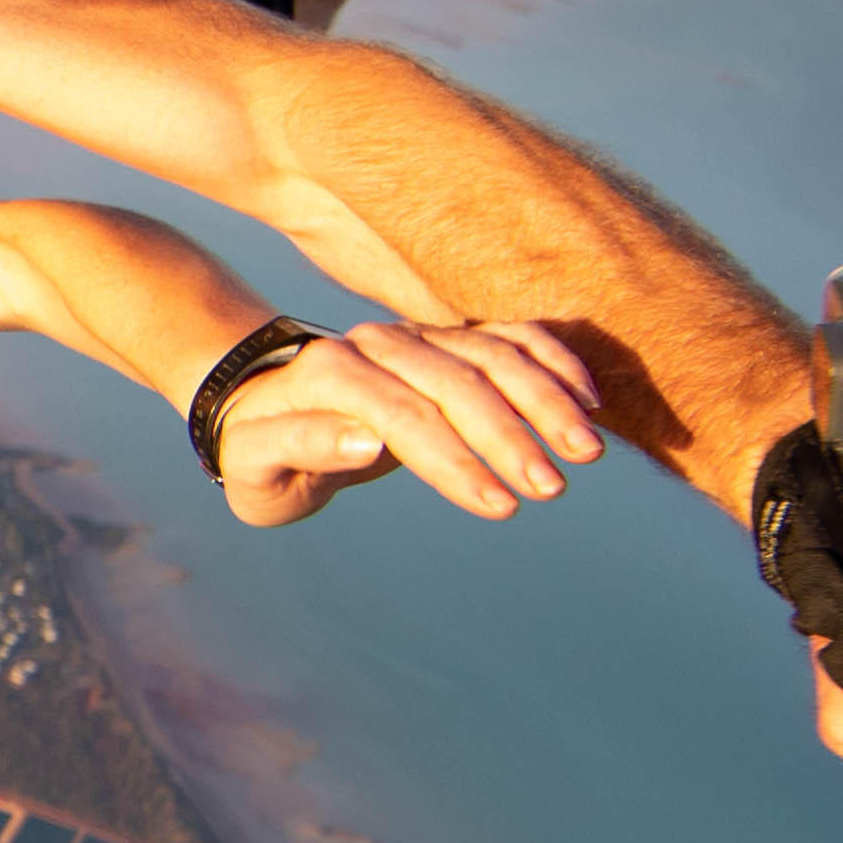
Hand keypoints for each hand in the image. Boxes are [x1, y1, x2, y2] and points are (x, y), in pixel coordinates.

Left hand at [206, 316, 611, 528]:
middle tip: (551, 488)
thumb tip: (367, 439)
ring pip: (495, 354)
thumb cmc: (256, 449)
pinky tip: (590, 402)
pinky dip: (554, 361)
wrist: (259, 400)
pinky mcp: (447, 340)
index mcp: (330, 373)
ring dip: (547, 400)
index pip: (405, 416)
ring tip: (587, 452)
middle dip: (511, 436)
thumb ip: (301, 445)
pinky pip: (511, 338)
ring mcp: (418, 335)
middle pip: (459, 381)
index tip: (500, 507)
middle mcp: (379, 342)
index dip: (455, 461)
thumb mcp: (252, 462)